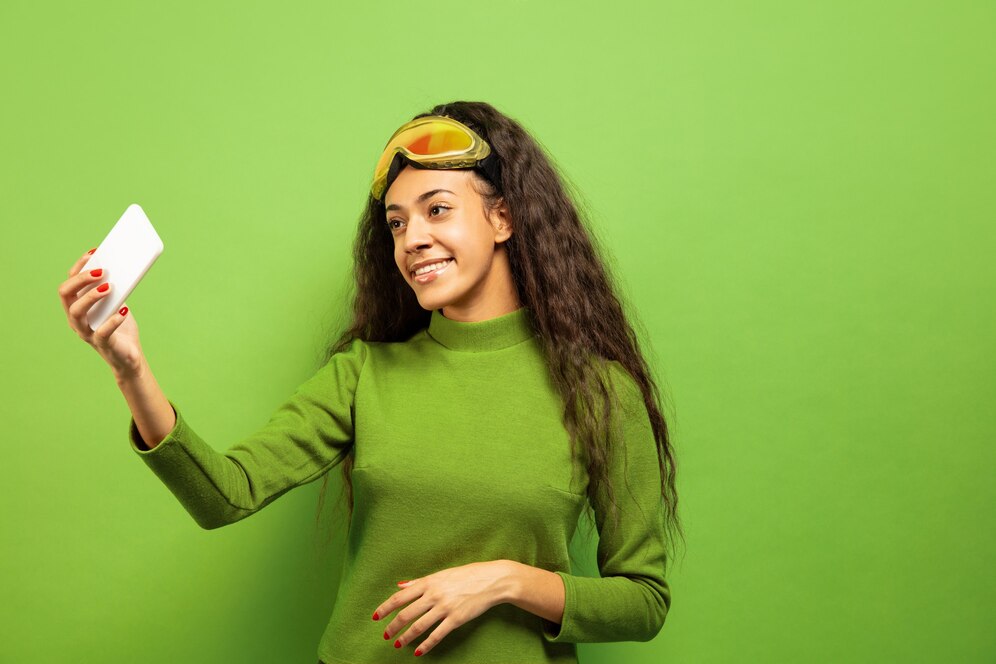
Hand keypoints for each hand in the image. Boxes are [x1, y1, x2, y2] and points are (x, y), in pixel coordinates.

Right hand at [58, 249, 144, 379]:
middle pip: (66, 294)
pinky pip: (101, 332)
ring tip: (109, 287)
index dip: (79, 266)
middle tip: (101, 271)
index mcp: (77, 306)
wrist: (129, 356)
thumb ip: (115, 289)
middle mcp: (76, 319)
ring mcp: (86, 332)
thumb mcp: (117, 304)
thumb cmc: (120, 328)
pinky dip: (112, 320)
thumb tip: (124, 267)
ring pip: (76, 312)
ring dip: (90, 296)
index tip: (94, 252)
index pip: (69, 283)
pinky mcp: (102, 344)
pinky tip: (123, 310)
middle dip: (81, 279)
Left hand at [373, 560, 515, 656]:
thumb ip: (420, 581)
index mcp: (429, 582)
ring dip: (406, 637)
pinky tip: (418, 651)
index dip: (386, 608)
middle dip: (393, 626)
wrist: (491, 580)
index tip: (376, 616)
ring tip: (397, 644)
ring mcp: (445, 607)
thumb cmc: (467, 575)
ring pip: (419, 626)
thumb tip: (400, 585)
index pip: (400, 597)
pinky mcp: (456, 619)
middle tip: (386, 635)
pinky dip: (425, 645)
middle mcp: (434, 595)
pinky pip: (437, 635)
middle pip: (406, 614)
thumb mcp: (441, 574)